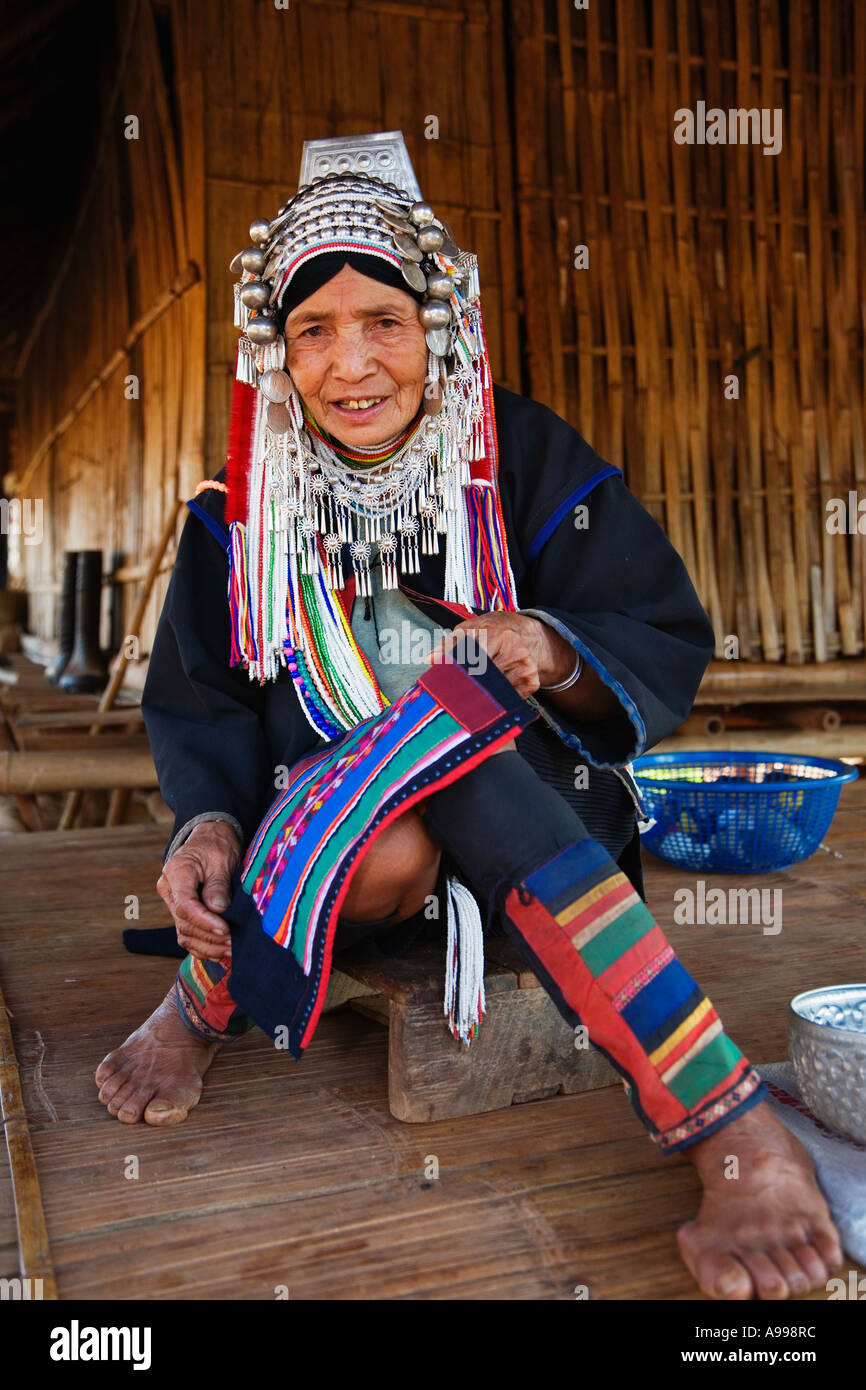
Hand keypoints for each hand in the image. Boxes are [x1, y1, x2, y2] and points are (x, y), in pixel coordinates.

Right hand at [156, 821, 241, 961]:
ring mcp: (173, 902)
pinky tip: (221, 954)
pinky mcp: (181, 912)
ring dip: (208, 946)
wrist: (209, 839)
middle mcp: (169, 890)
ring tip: (231, 951)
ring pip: (184, 934)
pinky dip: (203, 947)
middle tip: (234, 943)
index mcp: (176, 873)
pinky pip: (188, 935)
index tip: (225, 930)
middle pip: (184, 923)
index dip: (205, 921)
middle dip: (210, 937)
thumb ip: (218, 885)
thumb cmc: (217, 845)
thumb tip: (218, 910)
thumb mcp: (221, 859)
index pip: (185, 905)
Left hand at [428, 612, 573, 696]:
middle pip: (487, 680)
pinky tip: (495, 686)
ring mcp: (526, 667)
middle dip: (471, 687)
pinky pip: (510, 698)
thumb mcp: (467, 630)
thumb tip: (432, 659)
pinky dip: (499, 697)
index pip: (476, 661)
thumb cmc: (490, 631)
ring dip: (484, 694)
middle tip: (459, 692)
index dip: (462, 674)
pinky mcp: (532, 681)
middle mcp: (515, 650)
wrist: (521, 632)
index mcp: (497, 634)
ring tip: (479, 686)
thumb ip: (448, 645)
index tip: (450, 684)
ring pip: (497, 692)